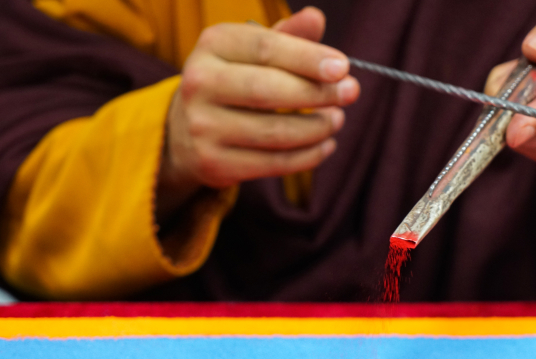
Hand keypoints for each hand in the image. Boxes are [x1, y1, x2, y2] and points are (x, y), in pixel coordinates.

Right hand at [157, 7, 359, 219]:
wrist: (185, 134)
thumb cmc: (233, 83)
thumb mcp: (251, 53)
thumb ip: (286, 37)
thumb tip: (316, 18)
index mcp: (212, 45)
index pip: (265, 48)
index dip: (308, 57)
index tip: (343, 68)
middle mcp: (199, 83)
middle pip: (268, 90)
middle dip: (317, 93)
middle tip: (350, 93)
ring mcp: (203, 127)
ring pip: (274, 132)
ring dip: (317, 127)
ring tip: (337, 119)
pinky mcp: (215, 163)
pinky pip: (273, 163)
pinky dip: (307, 156)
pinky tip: (325, 145)